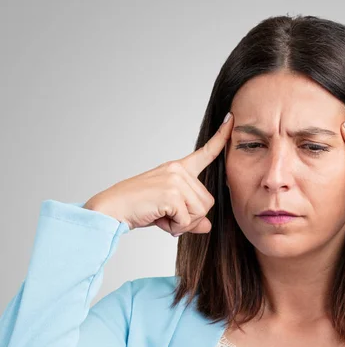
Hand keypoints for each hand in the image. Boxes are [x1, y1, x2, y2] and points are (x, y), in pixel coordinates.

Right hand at [84, 112, 233, 236]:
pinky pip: (187, 220)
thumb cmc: (137, 208)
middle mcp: (178, 170)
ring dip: (182, 223)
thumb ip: (190, 217)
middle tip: (168, 216)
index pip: (205, 153)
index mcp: (177, 168)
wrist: (111, 209)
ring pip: (200, 212)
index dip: (221, 139)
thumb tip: (207, 226)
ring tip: (163, 217)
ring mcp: (175, 180)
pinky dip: (175, 227)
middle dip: (190, 217)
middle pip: (207, 202)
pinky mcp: (171, 194)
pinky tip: (160, 220)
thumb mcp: (168, 211)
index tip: (231, 119)